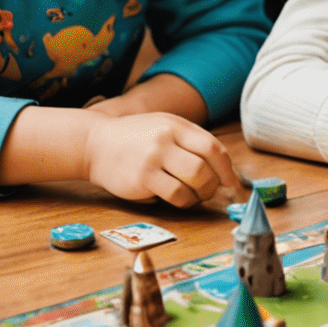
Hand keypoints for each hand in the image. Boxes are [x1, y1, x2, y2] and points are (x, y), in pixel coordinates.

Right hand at [83, 111, 241, 205]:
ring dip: (201, 194)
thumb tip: (221, 167)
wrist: (95, 144)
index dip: (227, 167)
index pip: (213, 146)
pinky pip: (175, 194)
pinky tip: (180, 199)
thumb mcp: (164, 127)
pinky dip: (184, 201)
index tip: (232, 182)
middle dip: (215, 184)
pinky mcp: (142, 178)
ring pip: (193, 181)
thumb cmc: (134, 138)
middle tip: (211, 190)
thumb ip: (190, 141)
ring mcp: (154, 158)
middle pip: (206, 166)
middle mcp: (167, 139)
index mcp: (177, 125)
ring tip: (196, 195)